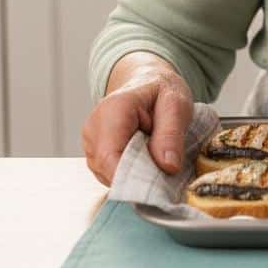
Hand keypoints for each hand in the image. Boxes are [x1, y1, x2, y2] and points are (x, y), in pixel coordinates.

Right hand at [81, 52, 192, 185]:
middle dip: (137, 176)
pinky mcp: (94, 154)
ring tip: (154, 155)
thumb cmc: (161, 91)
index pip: (110, 156)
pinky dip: (128, 172)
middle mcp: (93, 128)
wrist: (148, 82)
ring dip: (134, 174)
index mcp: (113, 110)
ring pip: (108, 175)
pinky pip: (109, 173)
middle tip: (164, 167)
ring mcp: (90, 143)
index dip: (130, 177)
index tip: (156, 185)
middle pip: (108, 169)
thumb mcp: (176, 104)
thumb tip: (168, 167)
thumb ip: (171, 134)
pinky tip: (143, 157)